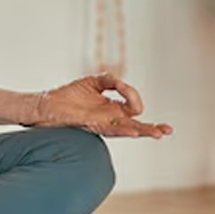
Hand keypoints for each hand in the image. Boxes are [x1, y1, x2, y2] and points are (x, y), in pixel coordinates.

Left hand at [32, 73, 172, 137]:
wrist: (46, 105)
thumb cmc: (67, 96)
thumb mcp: (92, 81)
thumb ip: (108, 80)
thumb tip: (120, 81)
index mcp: (112, 109)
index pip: (134, 106)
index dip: (132, 94)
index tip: (120, 85)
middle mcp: (110, 119)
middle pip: (137, 125)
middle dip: (153, 127)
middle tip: (167, 130)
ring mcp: (103, 124)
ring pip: (128, 129)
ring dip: (144, 131)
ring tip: (159, 133)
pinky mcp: (92, 125)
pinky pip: (111, 129)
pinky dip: (124, 130)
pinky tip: (134, 132)